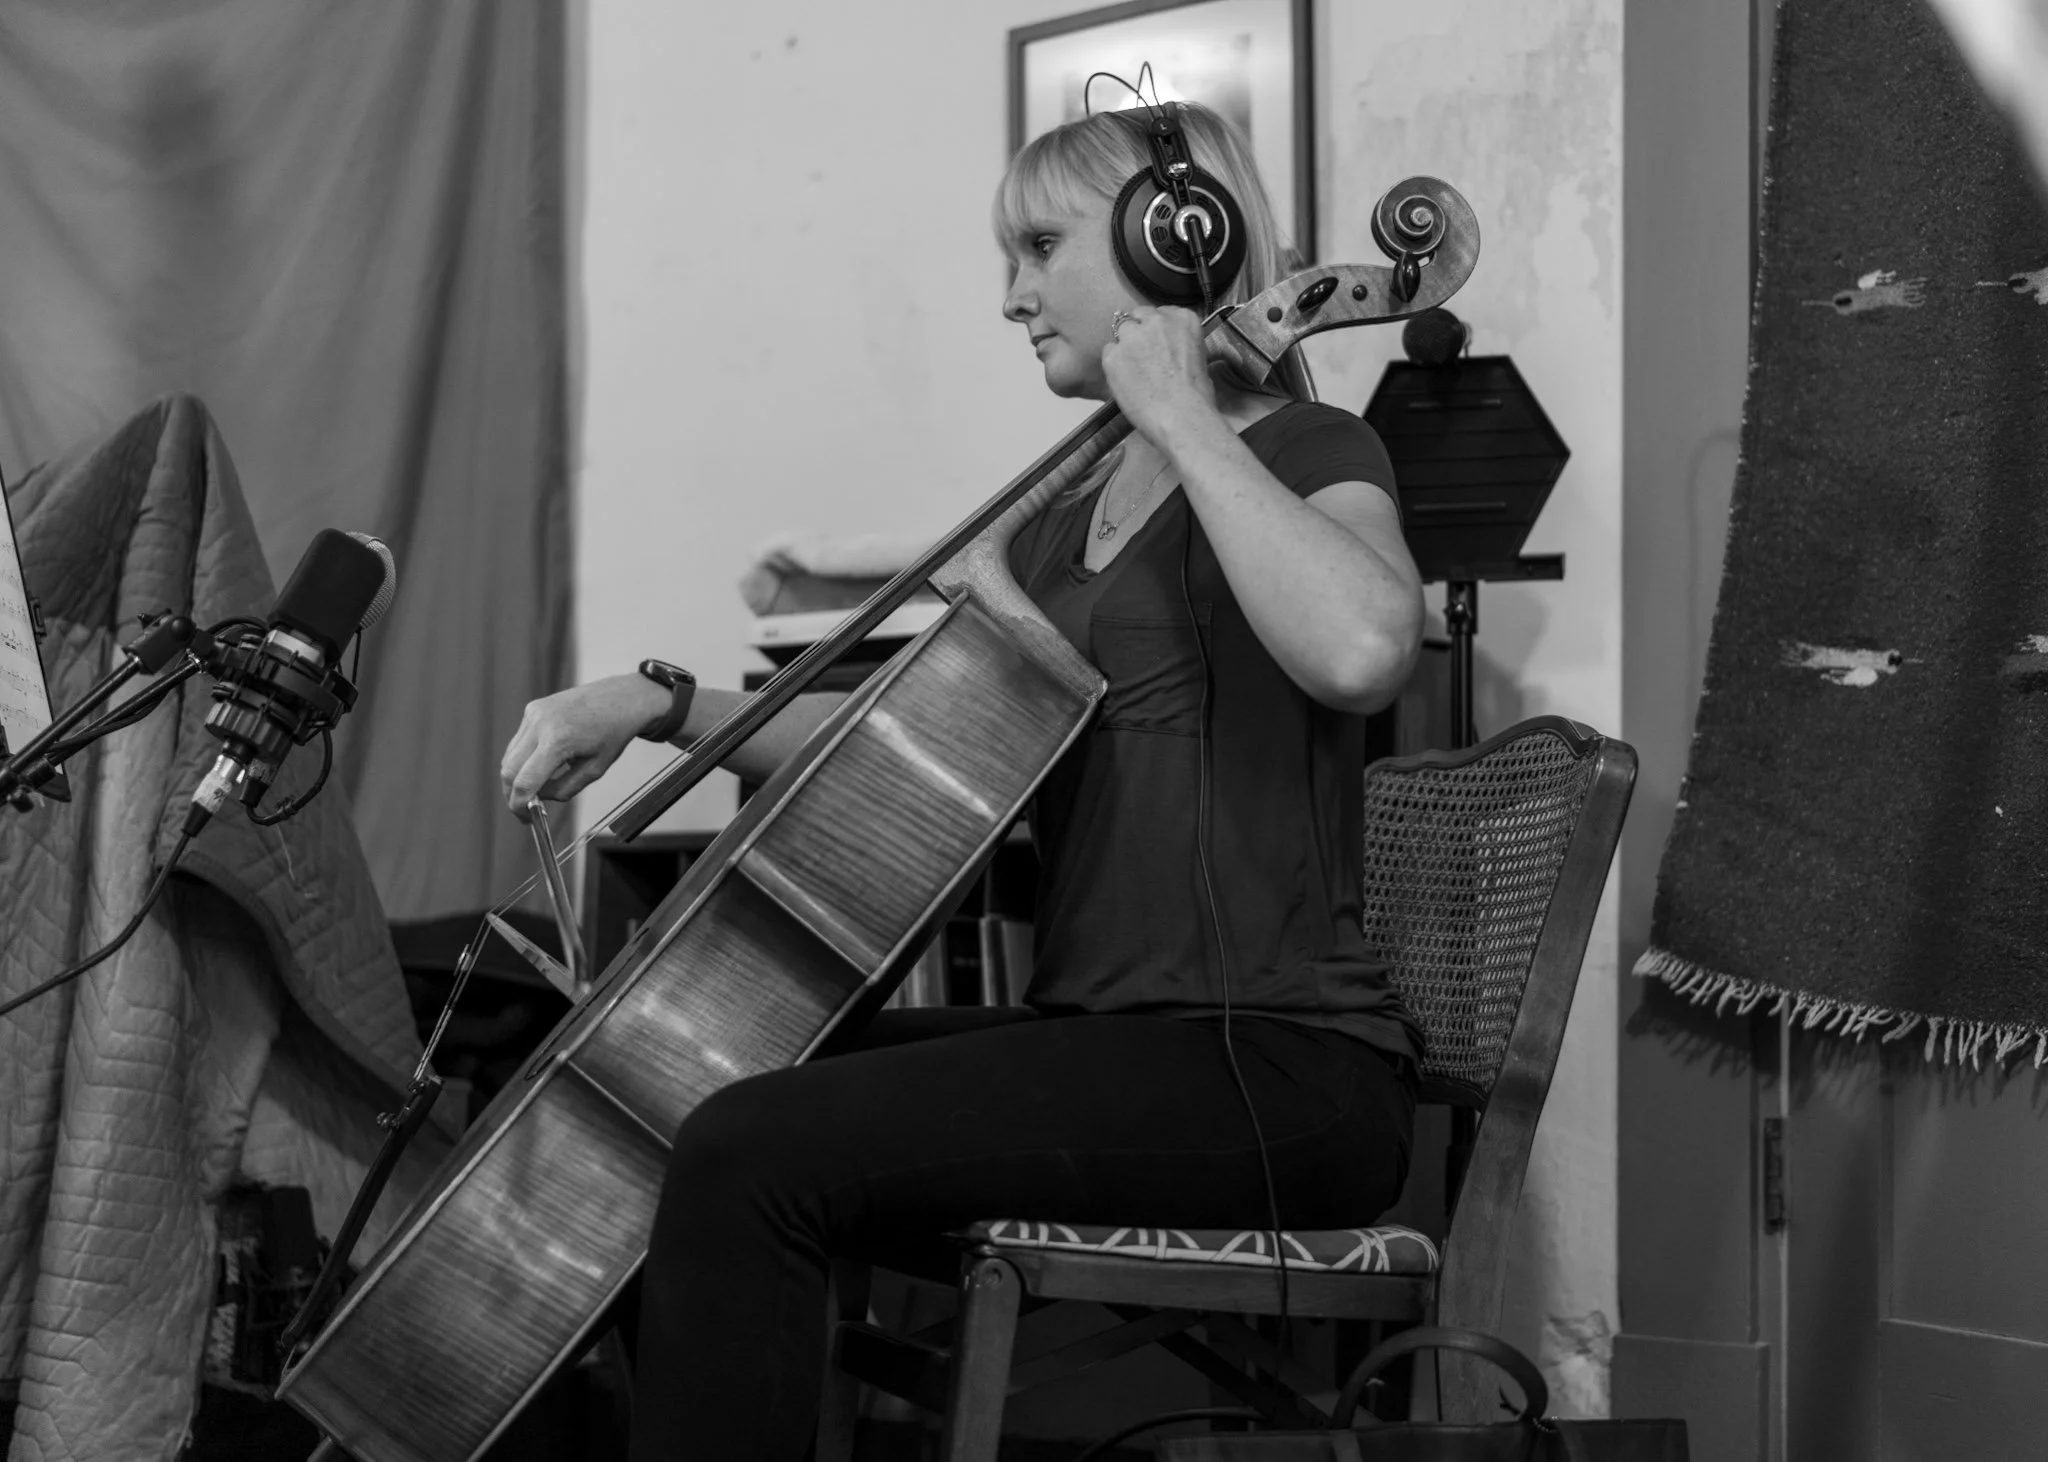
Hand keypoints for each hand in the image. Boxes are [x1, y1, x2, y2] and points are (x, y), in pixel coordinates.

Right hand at [499, 673, 668, 817]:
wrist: (621, 698)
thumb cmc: (613, 734)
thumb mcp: (594, 770)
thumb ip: (563, 789)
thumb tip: (537, 799)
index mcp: (558, 740)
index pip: (525, 782)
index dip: (519, 805)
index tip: (525, 818)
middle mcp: (540, 724)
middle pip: (508, 770)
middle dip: (512, 794)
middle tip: (525, 809)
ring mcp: (533, 713)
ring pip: (509, 756)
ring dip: (516, 776)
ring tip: (535, 788)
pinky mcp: (532, 708)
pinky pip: (518, 741)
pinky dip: (522, 758)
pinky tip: (539, 764)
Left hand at [1099, 304, 1218, 447]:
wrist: (1181, 415)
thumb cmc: (1196, 395)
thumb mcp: (1199, 358)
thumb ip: (1180, 344)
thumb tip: (1168, 350)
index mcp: (1182, 319)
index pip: (1162, 313)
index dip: (1157, 330)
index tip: (1159, 343)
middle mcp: (1156, 321)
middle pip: (1139, 316)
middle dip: (1140, 332)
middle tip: (1143, 356)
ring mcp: (1132, 336)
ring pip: (1121, 332)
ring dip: (1126, 346)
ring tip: (1133, 370)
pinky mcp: (1113, 355)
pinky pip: (1109, 353)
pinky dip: (1114, 365)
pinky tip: (1125, 382)